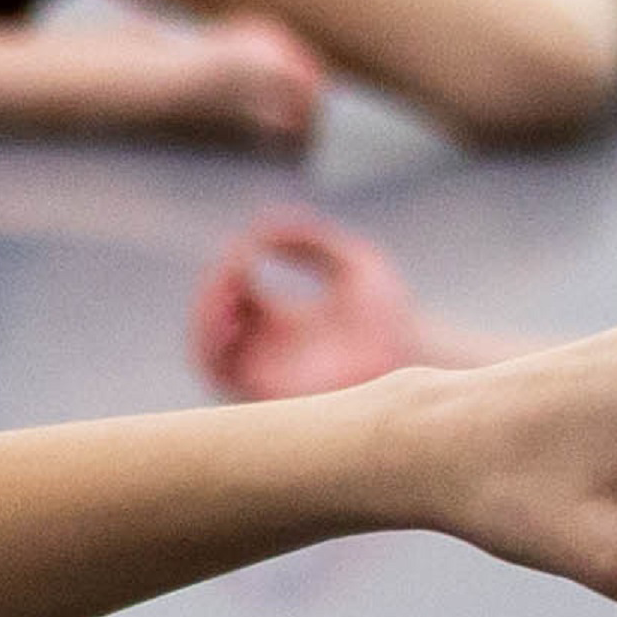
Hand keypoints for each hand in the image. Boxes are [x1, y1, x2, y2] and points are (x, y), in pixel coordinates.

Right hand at [188, 206, 443, 399]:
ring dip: (205, 316)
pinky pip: (219, 372)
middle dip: (211, 292)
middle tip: (230, 266)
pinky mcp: (265, 395)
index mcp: (284, 323)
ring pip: (206, 350)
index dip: (232, 265)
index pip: (236, 293)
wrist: (412, 358)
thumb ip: (312, 240)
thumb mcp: (355, 264)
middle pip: (212, 322)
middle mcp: (268, 350)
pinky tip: (229, 313)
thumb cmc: (390, 317)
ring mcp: (265, 373)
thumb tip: (265, 221)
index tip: (249, 243)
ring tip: (225, 286)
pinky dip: (212, 342)